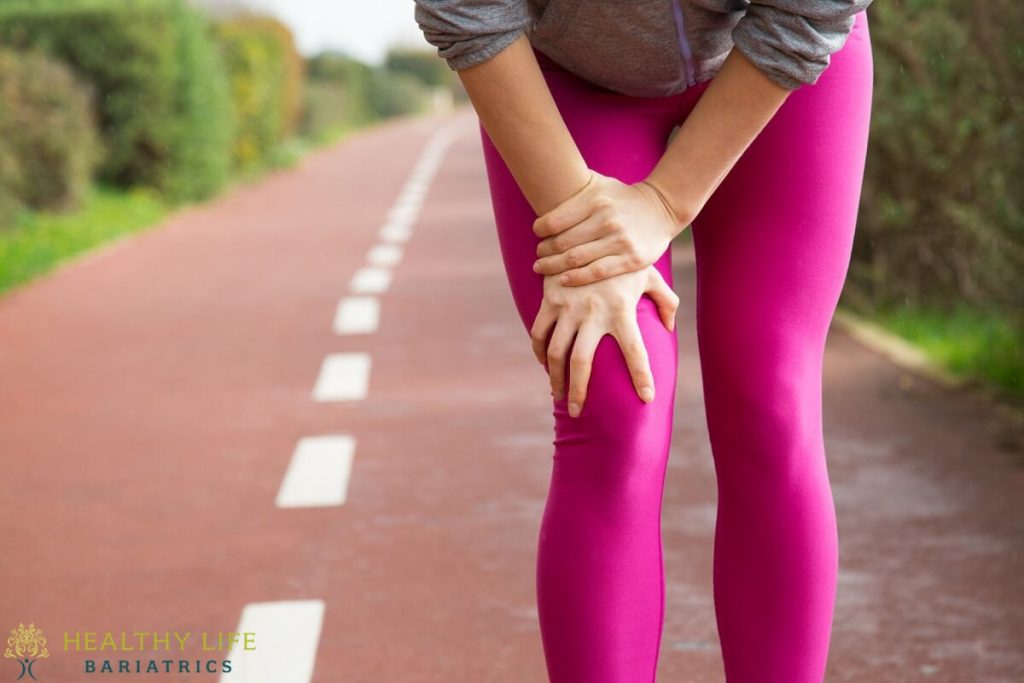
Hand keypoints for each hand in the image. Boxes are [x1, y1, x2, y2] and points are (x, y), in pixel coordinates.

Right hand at [530, 263, 678, 416]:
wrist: (589, 222)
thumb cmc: (626, 252)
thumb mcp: (649, 274)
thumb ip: (665, 301)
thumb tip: (669, 328)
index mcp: (621, 309)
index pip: (635, 351)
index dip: (641, 376)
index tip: (646, 398)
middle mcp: (592, 312)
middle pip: (582, 362)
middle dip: (579, 391)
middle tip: (578, 413)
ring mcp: (567, 306)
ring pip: (555, 352)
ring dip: (554, 377)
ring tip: (558, 395)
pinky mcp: (549, 299)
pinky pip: (540, 332)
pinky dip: (540, 351)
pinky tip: (544, 363)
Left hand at [531, 170, 690, 286]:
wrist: (662, 208)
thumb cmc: (623, 198)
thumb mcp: (601, 184)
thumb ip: (576, 186)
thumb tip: (543, 176)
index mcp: (595, 200)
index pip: (555, 220)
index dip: (540, 230)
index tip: (537, 235)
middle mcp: (606, 219)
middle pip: (562, 242)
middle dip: (544, 251)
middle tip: (538, 256)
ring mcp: (619, 240)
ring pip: (576, 259)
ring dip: (553, 266)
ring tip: (542, 268)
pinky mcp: (631, 259)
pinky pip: (597, 271)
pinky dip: (576, 278)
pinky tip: (563, 280)